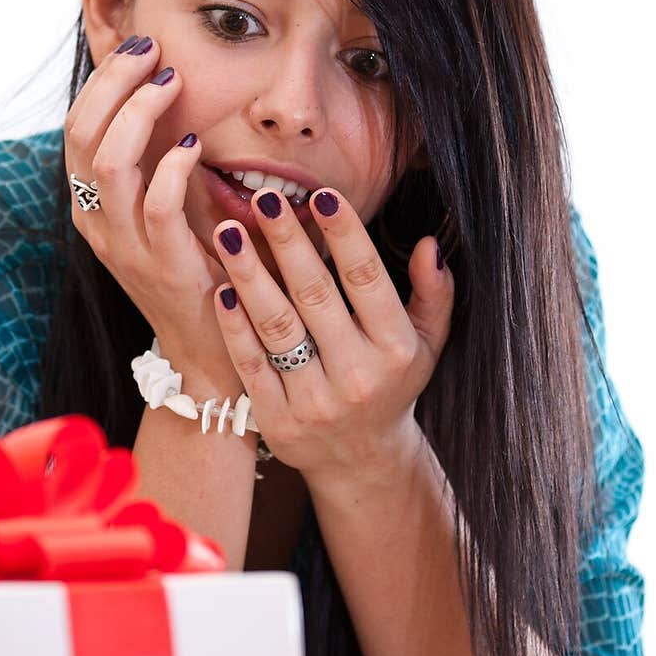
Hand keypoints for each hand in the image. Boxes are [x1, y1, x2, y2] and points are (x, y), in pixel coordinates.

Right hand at [64, 34, 231, 358]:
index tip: (144, 45)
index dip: (105, 79)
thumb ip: (159, 154)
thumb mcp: (166, 202)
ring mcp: (124, 245)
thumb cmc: (196, 262)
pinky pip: (156, 204)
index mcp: (90, 201)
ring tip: (171, 83)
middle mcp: (96, 220)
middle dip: (115, 81)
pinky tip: (194, 146)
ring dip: (140, 113)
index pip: (77, 124)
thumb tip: (167, 86)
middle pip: (82, 132)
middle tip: (153, 48)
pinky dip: (174, 167)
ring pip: (109, 162)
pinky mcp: (161, 265)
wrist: (210, 345)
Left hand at [210, 186, 454, 484]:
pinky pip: (251, 364)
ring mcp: (315, 401)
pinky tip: (221, 289)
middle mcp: (357, 376)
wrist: (361, 461)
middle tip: (264, 199)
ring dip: (249, 275)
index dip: (344, 235)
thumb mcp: (427, 344)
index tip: (321, 194)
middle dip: (288, 242)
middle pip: (315, 295)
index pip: (366, 280)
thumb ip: (435, 294)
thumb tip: (431, 244)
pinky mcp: (278, 420)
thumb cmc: (393, 385)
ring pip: (276, 326)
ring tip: (228, 232)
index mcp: (395, 349)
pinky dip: (234, 326)